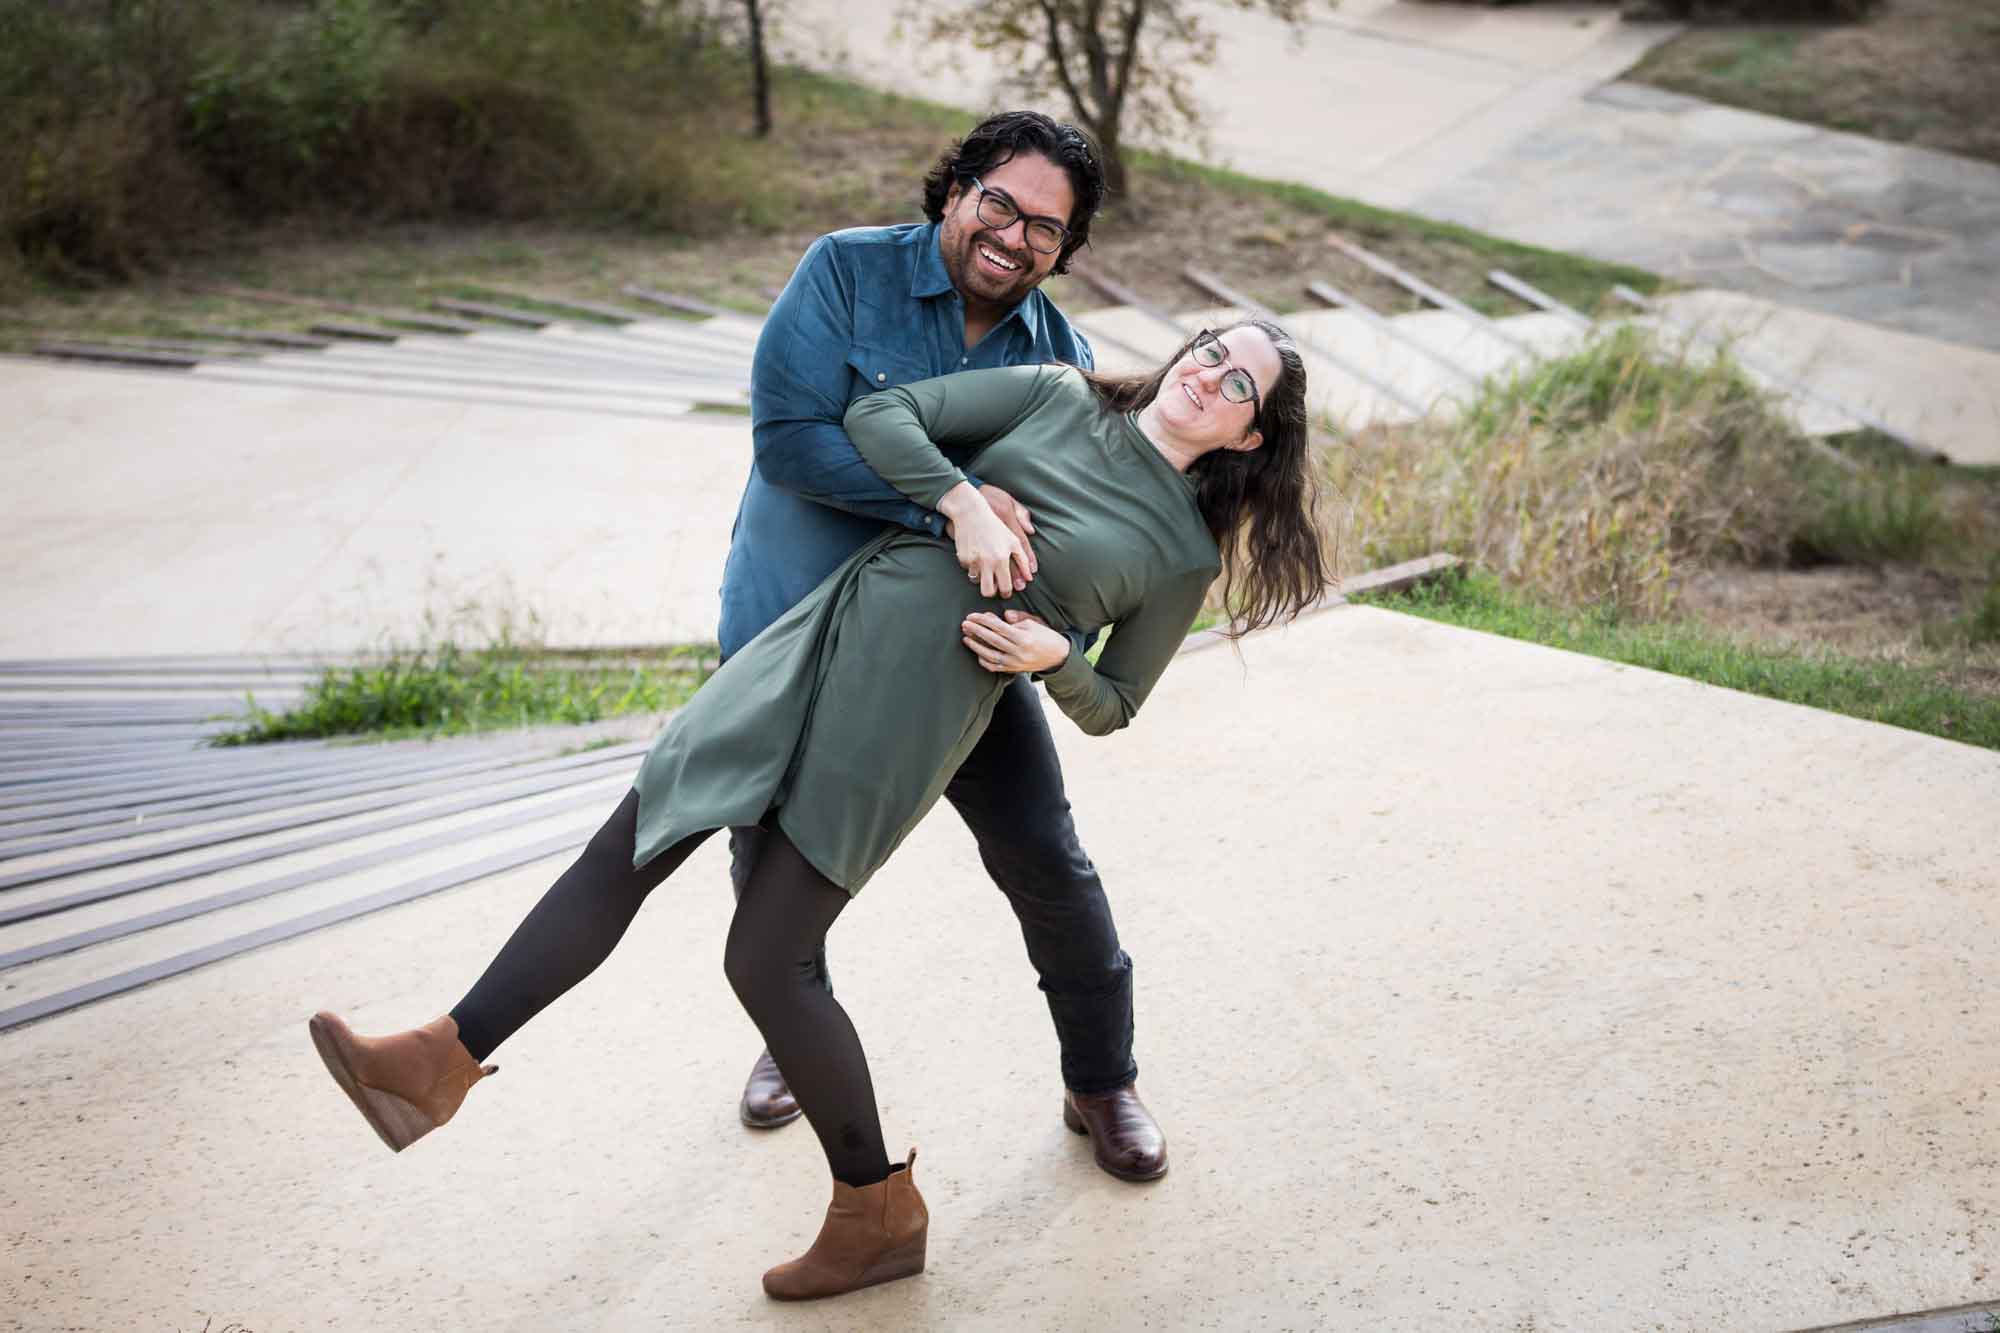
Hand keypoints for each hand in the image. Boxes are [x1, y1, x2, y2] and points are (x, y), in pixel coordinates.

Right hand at [938, 481, 1028, 597]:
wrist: (970, 512)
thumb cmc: (996, 526)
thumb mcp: (1013, 540)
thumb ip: (1023, 560)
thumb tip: (1030, 578)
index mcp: (1002, 558)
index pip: (1006, 586)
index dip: (1007, 592)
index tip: (1007, 591)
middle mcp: (987, 562)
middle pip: (988, 592)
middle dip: (992, 592)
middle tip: (995, 587)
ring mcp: (973, 561)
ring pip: (977, 582)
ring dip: (982, 578)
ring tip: (986, 568)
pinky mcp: (962, 558)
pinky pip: (968, 570)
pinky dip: (972, 567)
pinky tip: (975, 556)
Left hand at [961, 610, 1070, 674]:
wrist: (1058, 656)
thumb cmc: (1046, 636)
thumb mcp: (1035, 622)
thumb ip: (1018, 618)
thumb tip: (1003, 615)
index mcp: (1024, 637)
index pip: (998, 627)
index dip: (983, 621)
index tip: (972, 616)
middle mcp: (1018, 651)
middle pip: (992, 639)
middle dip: (975, 631)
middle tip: (964, 624)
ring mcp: (1015, 662)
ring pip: (990, 655)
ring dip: (976, 646)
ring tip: (965, 638)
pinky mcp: (1013, 670)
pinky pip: (994, 667)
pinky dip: (984, 660)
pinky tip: (977, 652)